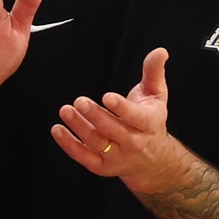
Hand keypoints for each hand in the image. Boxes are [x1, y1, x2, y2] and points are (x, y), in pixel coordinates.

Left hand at [53, 48, 184, 193]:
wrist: (153, 160)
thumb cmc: (151, 121)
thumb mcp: (157, 95)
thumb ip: (154, 72)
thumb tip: (160, 51)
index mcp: (148, 124)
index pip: (136, 117)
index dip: (121, 108)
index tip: (107, 97)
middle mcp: (134, 143)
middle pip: (113, 130)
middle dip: (95, 116)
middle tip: (79, 101)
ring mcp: (117, 156)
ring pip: (96, 142)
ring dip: (79, 127)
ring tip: (66, 111)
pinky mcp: (102, 166)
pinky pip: (83, 157)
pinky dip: (69, 145)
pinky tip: (58, 130)